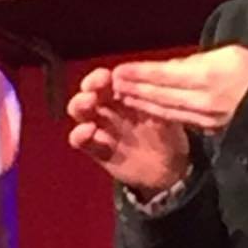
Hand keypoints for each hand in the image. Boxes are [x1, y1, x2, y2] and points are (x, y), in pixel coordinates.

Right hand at [67, 66, 189, 192]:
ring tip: (88, 103)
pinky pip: (80, 140)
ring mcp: (100, 127)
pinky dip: (80, 134)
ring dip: (79, 104)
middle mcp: (109, 108)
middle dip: (90, 85)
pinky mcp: (95, 149)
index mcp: (125, 95)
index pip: (108, 79)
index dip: (103, 76)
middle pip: (90, 90)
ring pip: (79, 111)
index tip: (107, 77)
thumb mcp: (168, 118)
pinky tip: (89, 131)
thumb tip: (155, 85)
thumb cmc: (168, 137)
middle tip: (95, 89)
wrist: (167, 170)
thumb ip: (158, 104)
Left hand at [111, 45, 247, 132]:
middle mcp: (203, 99)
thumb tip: (173, 67)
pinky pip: (178, 118)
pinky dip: (158, 112)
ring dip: (142, 102)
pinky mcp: (208, 128)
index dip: (140, 73)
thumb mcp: (231, 54)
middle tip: (112, 83)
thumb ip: (198, 61)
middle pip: (160, 94)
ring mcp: (205, 117)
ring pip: (165, 109)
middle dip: (134, 88)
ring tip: (123, 95)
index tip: (119, 70)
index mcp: (208, 76)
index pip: (165, 75)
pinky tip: (147, 108)